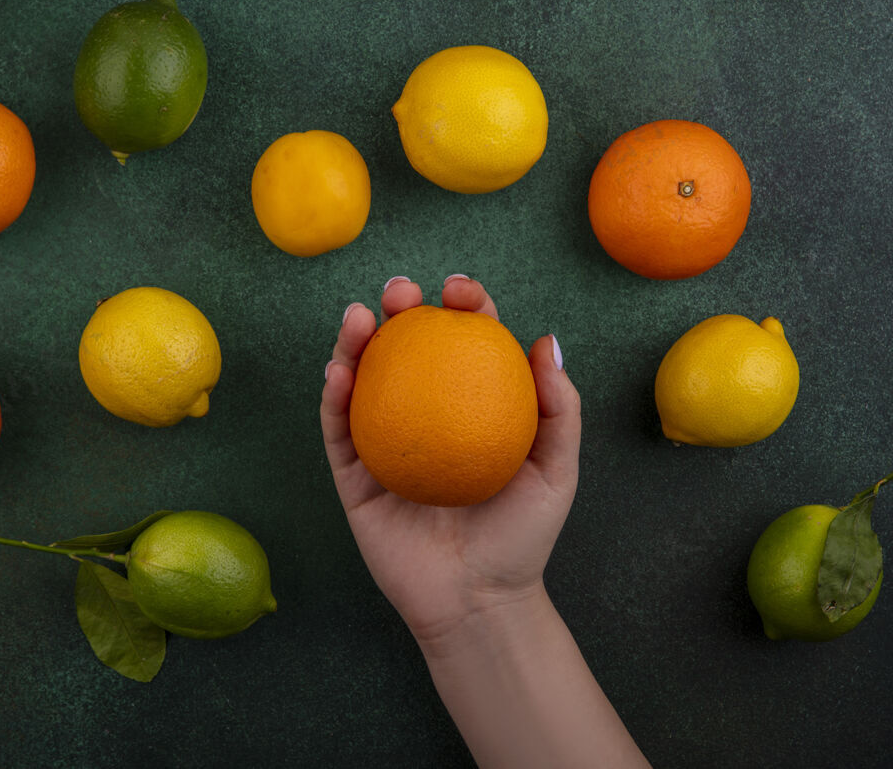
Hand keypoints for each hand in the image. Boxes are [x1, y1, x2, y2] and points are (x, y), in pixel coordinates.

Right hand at [320, 275, 581, 643]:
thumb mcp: (555, 470)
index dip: (463, 309)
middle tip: (401, 292)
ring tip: (358, 315)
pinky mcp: (355, 476)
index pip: (465, 345)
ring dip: (355, 340)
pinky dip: (334, 397)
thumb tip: (546, 340)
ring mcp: (386, 444)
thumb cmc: (521, 538)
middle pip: (409, 351)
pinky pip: (339, 431)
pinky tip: (338, 371)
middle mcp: (427, 418)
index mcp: (472, 409)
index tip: (460, 293)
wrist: (477, 600)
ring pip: (364, 380)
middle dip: (401, 310)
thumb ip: (558, 408)